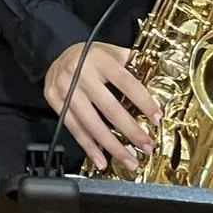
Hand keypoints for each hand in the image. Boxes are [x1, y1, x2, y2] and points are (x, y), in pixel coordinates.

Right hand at [43, 42, 160, 171]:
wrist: (56, 54)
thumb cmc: (90, 56)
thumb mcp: (111, 51)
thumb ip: (132, 64)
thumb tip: (158, 83)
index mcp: (99, 59)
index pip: (126, 83)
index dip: (143, 102)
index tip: (157, 119)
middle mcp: (80, 73)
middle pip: (109, 108)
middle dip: (131, 131)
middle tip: (147, 146)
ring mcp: (65, 88)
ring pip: (92, 123)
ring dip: (113, 146)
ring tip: (130, 161)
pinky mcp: (54, 100)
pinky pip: (74, 128)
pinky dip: (89, 147)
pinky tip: (101, 160)